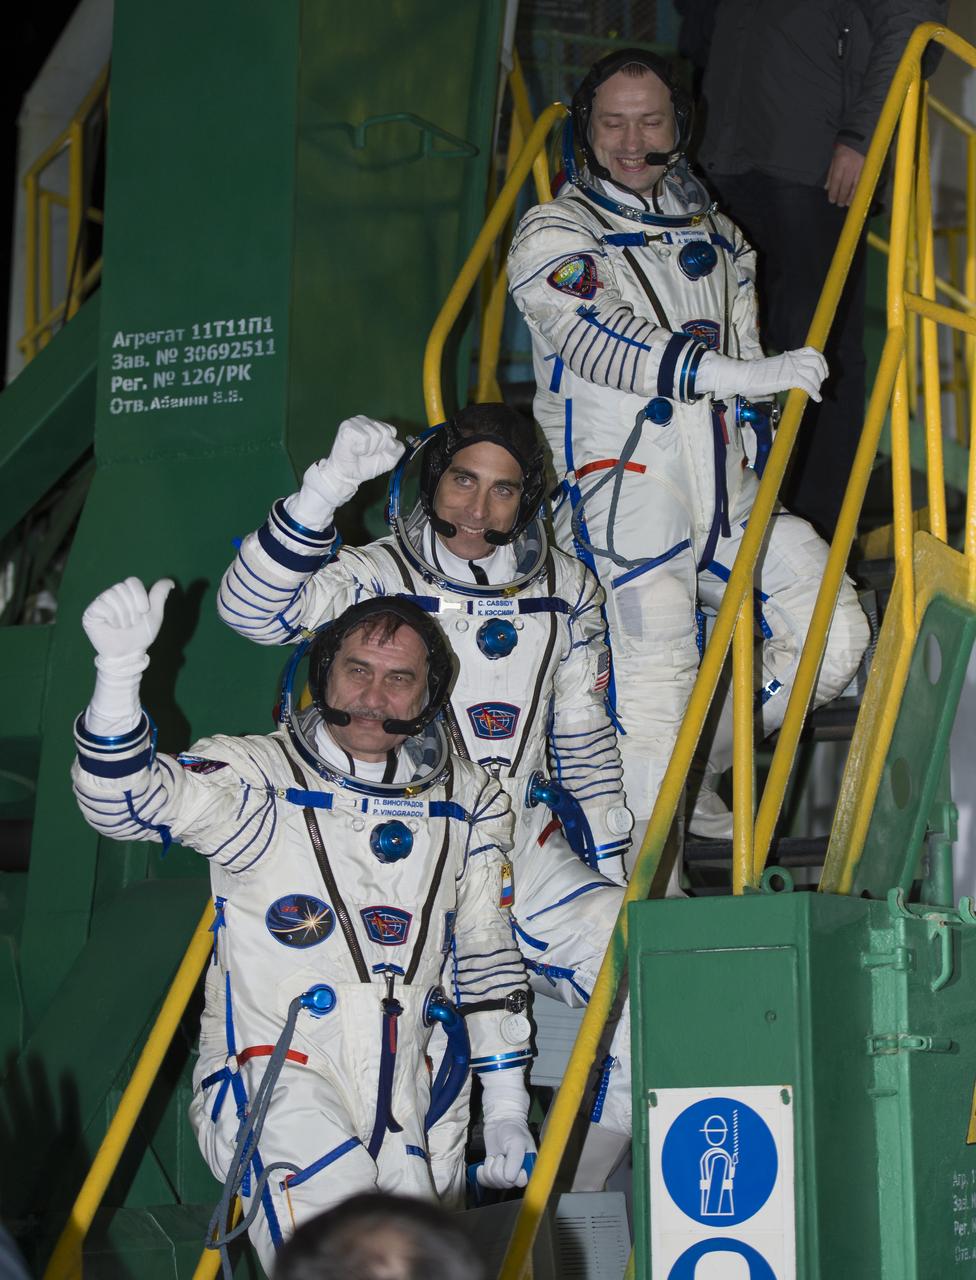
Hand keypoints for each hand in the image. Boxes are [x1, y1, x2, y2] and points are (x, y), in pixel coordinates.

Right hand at [82, 577, 173, 661]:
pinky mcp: (91, 613)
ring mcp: (100, 603)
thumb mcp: (154, 615)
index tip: (144, 611)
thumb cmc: (140, 635)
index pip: (132, 581)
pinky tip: (112, 626)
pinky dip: (111, 617)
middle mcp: (113, 595)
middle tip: (131, 623)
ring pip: (111, 596)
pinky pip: (100, 605)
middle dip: (132, 609)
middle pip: (122, 588)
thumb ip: (159, 596)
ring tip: (122, 626)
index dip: (140, 595)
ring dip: (122, 615)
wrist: (128, 654)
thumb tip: (170, 581)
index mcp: (127, 594)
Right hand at [302, 416, 404, 512]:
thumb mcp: (389, 460)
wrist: (349, 476)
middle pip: (385, 432)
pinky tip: (354, 450)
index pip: (391, 430)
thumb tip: (392, 441)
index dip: (387, 446)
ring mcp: (355, 422)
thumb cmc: (366, 466)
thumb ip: (397, 450)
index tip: (377, 453)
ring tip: (359, 452)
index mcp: (376, 425)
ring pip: (375, 435)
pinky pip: (364, 437)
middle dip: (378, 449)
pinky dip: (361, 449)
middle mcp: (365, 420)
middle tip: (366, 454)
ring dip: (368, 450)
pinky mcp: (347, 427)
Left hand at [479, 1067, 534, 1189]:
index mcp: (528, 1167)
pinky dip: (481, 1174)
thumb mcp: (516, 1142)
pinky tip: (484, 1165)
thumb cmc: (512, 1130)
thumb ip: (515, 1160)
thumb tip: (510, 1179)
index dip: (513, 1176)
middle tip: (501, 1154)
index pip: (522, 1182)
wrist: (500, 1121)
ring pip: (494, 1183)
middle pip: (505, 1184)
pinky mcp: (492, 1173)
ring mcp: (504, 1174)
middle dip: (498, 1168)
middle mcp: (517, 1173)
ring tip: (495, 1156)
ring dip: (490, 1168)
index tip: (508, 1162)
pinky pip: (485, 1182)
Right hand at [697, 347, 827, 401]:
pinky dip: (815, 392)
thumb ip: (783, 371)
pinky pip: (808, 384)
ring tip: (815, 392)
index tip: (823, 371)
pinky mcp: (789, 378)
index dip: (821, 360)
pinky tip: (816, 398)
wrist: (744, 376)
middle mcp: (792, 359)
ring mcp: (791, 368)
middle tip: (821, 382)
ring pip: (814, 373)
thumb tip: (787, 380)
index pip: (812, 351)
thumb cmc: (753, 375)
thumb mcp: (772, 368)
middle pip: (817, 361)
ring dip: (818, 384)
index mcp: (789, 355)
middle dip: (823, 372)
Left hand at [825, 143, 864, 206]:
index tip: (832, 200)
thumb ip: (830, 174)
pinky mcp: (867, 167)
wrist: (858, 137)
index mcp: (840, 162)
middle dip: (841, 196)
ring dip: (850, 196)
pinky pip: (862, 182)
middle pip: (845, 185)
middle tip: (839, 204)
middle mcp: (850, 166)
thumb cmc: (843, 148)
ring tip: (847, 204)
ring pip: (855, 185)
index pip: (836, 181)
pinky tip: (856, 197)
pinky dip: (858, 191)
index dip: (833, 192)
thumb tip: (827, 188)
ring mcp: (860, 167)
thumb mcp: (834, 159)